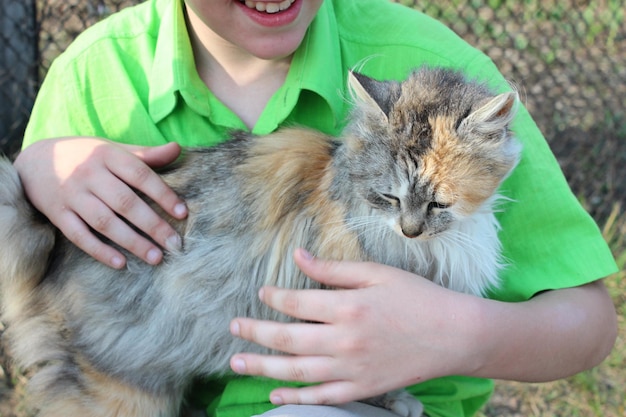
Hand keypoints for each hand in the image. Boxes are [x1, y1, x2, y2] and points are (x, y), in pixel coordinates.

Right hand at [14, 137, 187, 267]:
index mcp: (107, 155)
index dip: (163, 194)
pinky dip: (99, 250)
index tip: (182, 213)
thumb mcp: (113, 150)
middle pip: (125, 202)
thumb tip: (177, 148)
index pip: (140, 175)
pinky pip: (79, 235)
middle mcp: (89, 174)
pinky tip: (121, 263)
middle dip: (152, 225)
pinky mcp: (57, 214)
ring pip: (104, 222)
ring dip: (131, 242)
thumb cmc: (85, 156)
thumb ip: (145, 155)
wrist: (34, 161)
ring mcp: (72, 195)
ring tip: (155, 257)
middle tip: (175, 244)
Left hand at [229, 248, 481, 404]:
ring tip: (238, 362)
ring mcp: (351, 369)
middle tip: (233, 330)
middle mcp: (343, 340)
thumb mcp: (377, 273)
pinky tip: (275, 395)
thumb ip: (334, 270)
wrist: (454, 335)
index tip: (262, 293)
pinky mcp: (362, 388)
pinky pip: (322, 397)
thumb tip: (299, 256)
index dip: (274, 296)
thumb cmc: (417, 298)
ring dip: (263, 367)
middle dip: (255, 333)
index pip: (296, 302)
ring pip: (296, 372)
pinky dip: (296, 399)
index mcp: (347, 307)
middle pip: (287, 339)